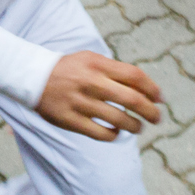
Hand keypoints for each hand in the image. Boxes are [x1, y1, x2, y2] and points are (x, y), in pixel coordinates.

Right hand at [35, 51, 163, 140]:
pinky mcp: (70, 120)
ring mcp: (81, 102)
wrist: (34, 76)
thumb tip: (145, 88)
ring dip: (135, 126)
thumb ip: (116, 71)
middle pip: (132, 99)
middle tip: (157, 118)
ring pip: (119, 119)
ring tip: (139, 128)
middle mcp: (91, 82)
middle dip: (150, 111)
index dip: (152, 89)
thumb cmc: (70, 69)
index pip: (135, 76)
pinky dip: (114, 135)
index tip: (160, 99)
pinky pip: (100, 133)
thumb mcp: (92, 60)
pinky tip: (117, 132)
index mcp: (99, 65)